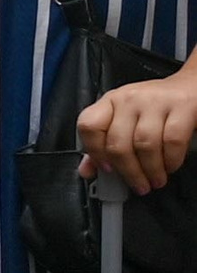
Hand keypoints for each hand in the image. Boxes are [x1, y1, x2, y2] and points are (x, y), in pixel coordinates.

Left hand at [78, 62, 196, 193]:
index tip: (107, 170)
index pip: (88, 126)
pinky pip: (172, 141)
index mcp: (109, 103)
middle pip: (117, 142)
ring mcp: (155, 101)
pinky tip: (170, 166)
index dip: (94, 152)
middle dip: (128, 172)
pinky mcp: (182, 106)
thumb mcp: (126, 120)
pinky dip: (171, 160)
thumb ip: (104, 144)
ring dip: (150, 170)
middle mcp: (128, 99)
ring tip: (156, 180)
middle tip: (139, 185)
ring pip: (144, 144)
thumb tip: (87, 171)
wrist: (190, 86)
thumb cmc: (155, 107)